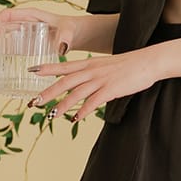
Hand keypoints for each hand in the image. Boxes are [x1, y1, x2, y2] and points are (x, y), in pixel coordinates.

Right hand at [0, 7, 74, 68]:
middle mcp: (24, 24)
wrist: (76, 36)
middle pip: (2, 27)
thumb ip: (66, 37)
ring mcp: (23, 36)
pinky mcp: (26, 47)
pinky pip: (10, 50)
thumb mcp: (69, 30)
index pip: (8, 14)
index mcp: (31, 15)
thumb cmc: (72, 28)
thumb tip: (61, 48)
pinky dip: (1, 57)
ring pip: (4, 39)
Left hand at [25, 46, 160, 121]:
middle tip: (33, 103)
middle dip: (47, 92)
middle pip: (65, 82)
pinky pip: (93, 101)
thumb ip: (95, 73)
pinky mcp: (111, 89)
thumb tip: (86, 84)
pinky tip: (76, 118)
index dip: (47, 68)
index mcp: (91, 63)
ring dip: (62, 105)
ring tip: (51, 116)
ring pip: (76, 93)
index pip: (64, 66)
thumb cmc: (130, 65)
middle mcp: (92, 70)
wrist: (149, 61)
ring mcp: (101, 79)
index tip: (31, 71)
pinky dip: (83, 110)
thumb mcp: (108, 65)